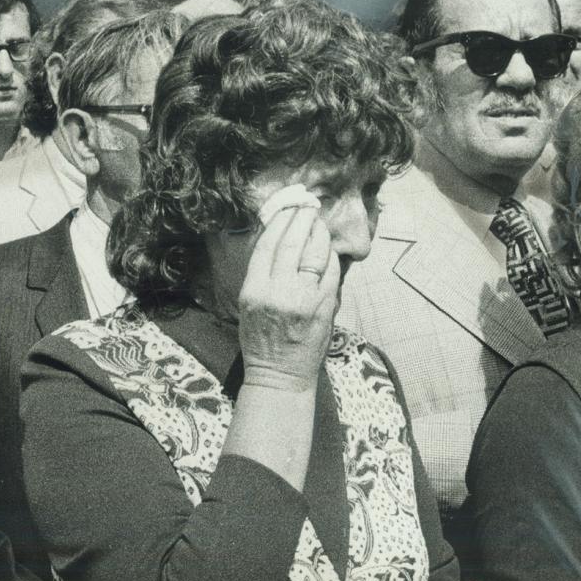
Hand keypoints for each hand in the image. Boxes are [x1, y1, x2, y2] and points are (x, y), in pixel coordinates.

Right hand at [236, 206, 338, 390]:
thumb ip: (262, 274)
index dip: (279, 221)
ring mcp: (304, 298)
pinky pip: (331, 272)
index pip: (267, 245)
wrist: (280, 374)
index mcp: (254, 289)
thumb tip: (279, 239)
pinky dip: (331, 257)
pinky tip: (328, 250)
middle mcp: (278, 291)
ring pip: (314, 254)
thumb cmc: (261, 340)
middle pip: (292, 243)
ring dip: (319, 233)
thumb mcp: (249, 304)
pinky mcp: (324, 306)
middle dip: (302, 219)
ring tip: (318, 223)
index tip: (288, 207)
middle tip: (308, 205)